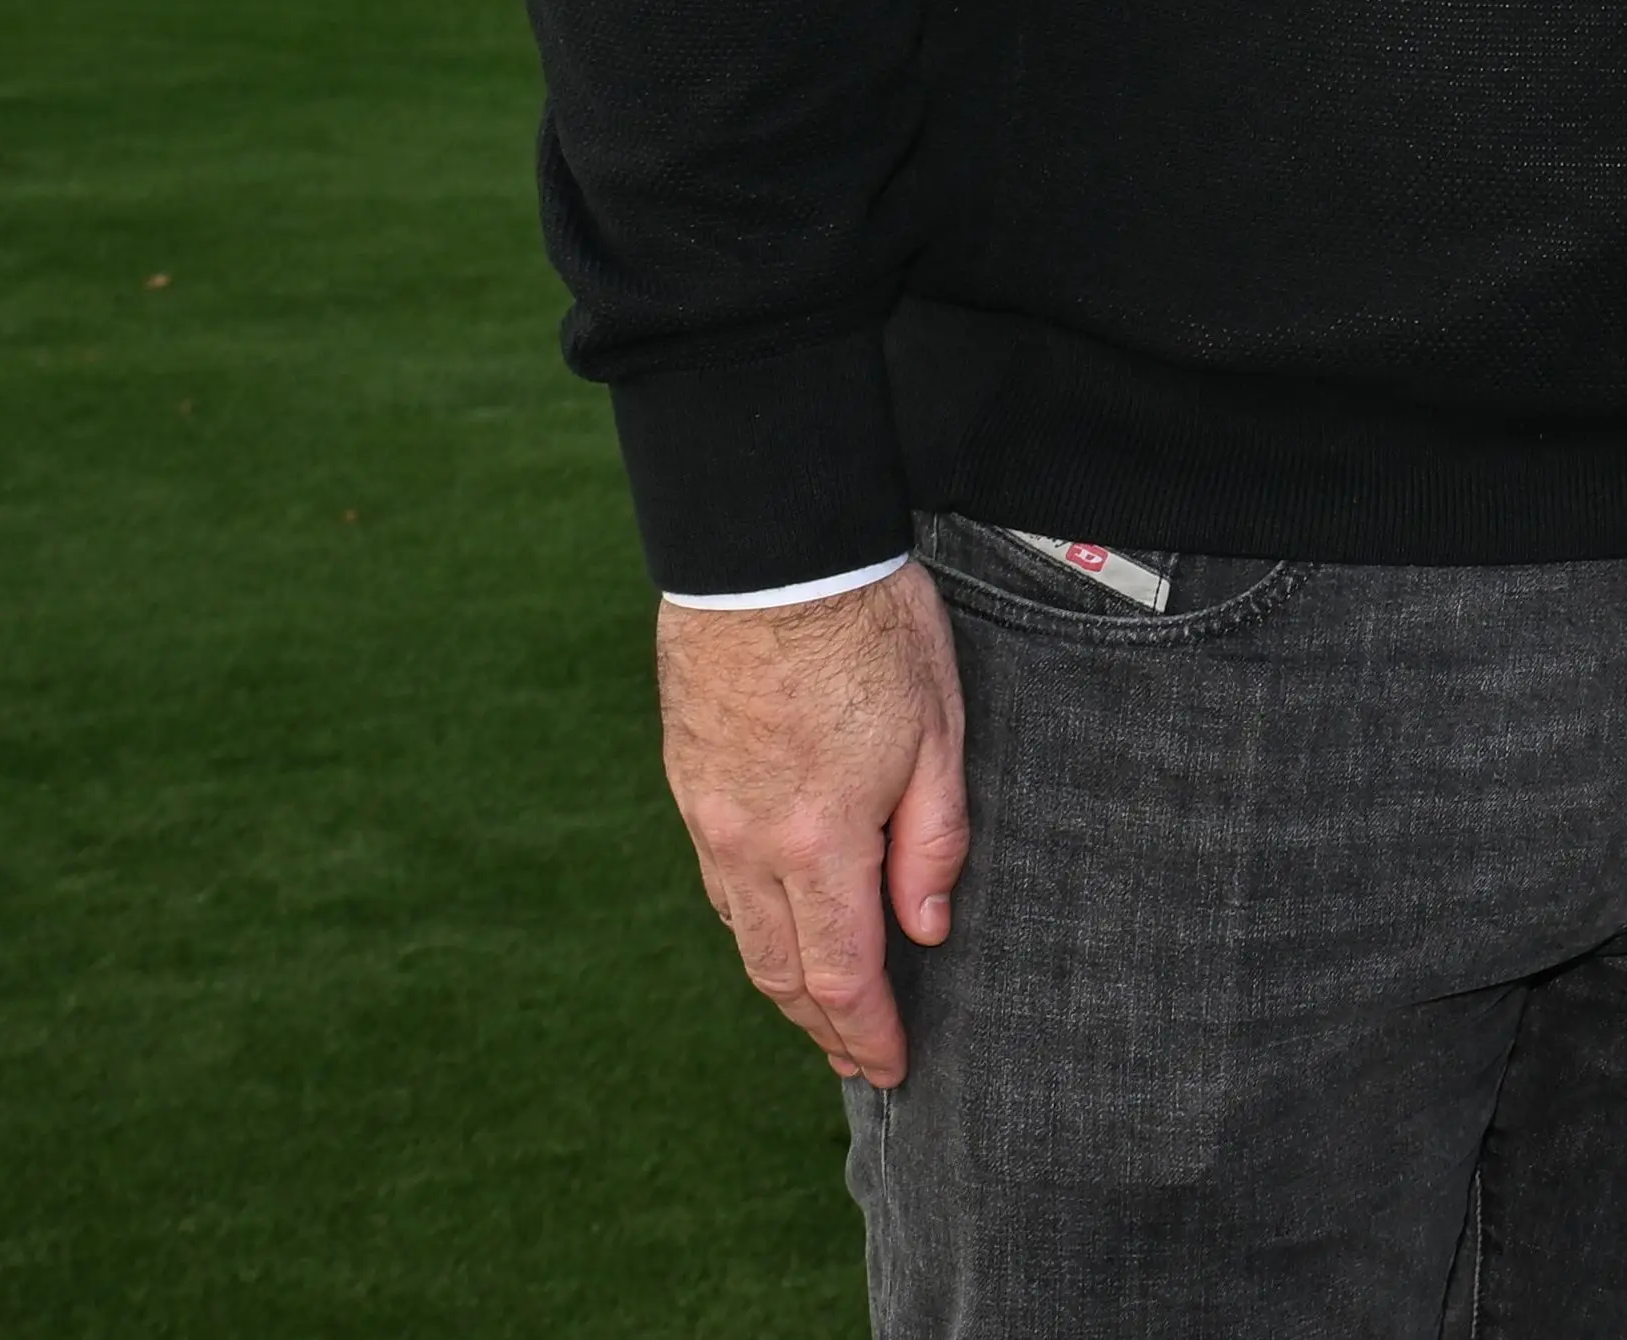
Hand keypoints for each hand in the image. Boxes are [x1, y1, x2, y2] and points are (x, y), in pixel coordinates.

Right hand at [661, 564, 969, 1084]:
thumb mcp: (938, 728)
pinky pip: (718, 882)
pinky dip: (750, 924)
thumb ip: (933, 837)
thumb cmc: (868, 628)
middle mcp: (750, 845)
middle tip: (859, 1061)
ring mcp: (709, 817)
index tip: (892, 1069)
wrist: (768, 557)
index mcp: (820, 839)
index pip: (842, 974)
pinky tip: (777, 926)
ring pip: (741, 933)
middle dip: (824, 1028)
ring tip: (823, 1011)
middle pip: (781, 971)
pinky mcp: (689, 785)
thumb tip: (927, 931)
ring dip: (783, 982)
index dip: (868, 1034)